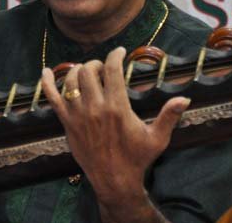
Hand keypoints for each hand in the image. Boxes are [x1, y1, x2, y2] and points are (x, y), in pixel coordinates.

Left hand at [41, 47, 189, 220]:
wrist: (114, 181)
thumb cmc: (137, 158)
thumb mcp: (158, 138)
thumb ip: (169, 116)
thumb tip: (185, 99)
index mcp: (117, 107)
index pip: (111, 69)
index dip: (115, 55)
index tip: (120, 51)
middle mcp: (95, 108)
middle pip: (89, 71)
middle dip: (97, 63)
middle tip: (105, 67)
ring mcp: (78, 115)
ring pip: (71, 80)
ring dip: (79, 70)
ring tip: (88, 73)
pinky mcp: (67, 123)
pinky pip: (52, 98)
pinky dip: (48, 83)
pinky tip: (46, 72)